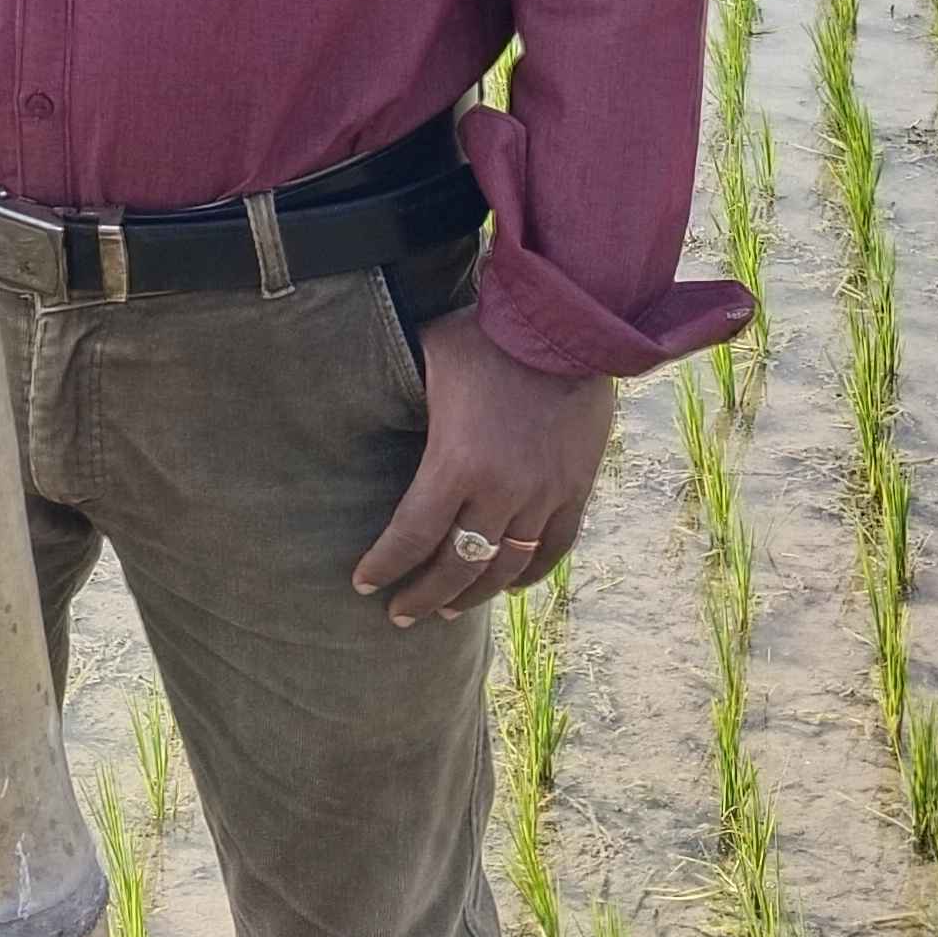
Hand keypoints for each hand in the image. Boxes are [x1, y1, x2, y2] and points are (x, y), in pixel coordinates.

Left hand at [352, 307, 613, 625]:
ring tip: (447, 608)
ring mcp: (544, 494)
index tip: (365, 584)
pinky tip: (507, 584)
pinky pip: (553, 548)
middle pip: (457, 566)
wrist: (568, 323)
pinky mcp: (576, 489)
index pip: (412, 536)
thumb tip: (361, 398)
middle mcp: (501, 491)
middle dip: (423, 595)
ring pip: (504, 568)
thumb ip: (402, 394)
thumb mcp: (429, 357)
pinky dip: (529, 574)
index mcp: (456, 462)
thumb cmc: (488, 334)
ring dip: (472, 594)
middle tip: (400, 613)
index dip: (386, 566)